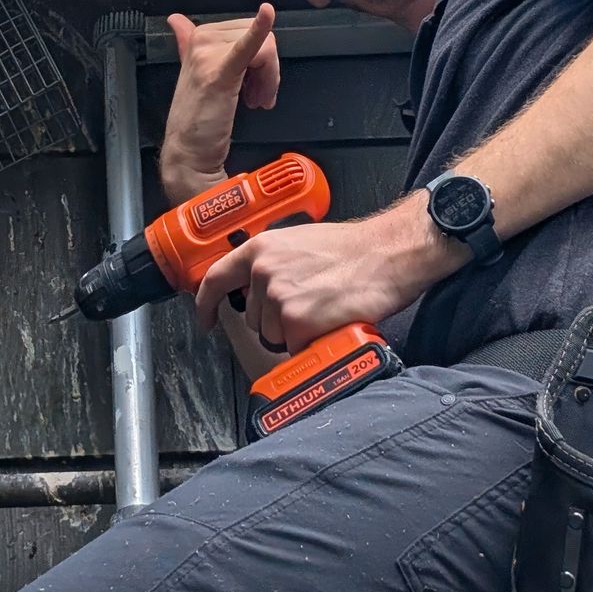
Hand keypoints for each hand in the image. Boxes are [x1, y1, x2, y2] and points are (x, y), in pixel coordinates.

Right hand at [159, 5, 279, 202]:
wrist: (188, 152)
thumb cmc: (195, 117)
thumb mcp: (191, 73)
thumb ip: (186, 42)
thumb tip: (176, 19)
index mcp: (199, 36)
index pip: (249, 33)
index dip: (260, 61)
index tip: (253, 85)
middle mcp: (202, 40)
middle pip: (264, 40)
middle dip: (268, 70)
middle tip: (258, 96)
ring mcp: (209, 55)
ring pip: (266, 50)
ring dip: (269, 78)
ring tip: (256, 100)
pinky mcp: (221, 74)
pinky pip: (247, 47)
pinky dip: (259, 29)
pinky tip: (267, 14)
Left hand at [191, 202, 447, 351]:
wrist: (386, 255)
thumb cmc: (352, 250)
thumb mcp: (299, 243)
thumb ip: (272, 262)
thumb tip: (257, 286)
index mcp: (260, 249)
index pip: (215, 279)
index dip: (206, 304)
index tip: (207, 319)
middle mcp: (263, 272)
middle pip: (253, 318)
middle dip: (276, 321)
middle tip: (308, 306)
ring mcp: (279, 298)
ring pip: (273, 336)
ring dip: (294, 334)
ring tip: (322, 312)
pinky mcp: (297, 322)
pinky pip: (293, 348)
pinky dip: (311, 344)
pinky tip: (328, 324)